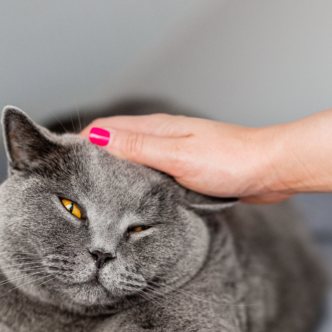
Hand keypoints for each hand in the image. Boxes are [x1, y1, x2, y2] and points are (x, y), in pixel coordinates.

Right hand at [80, 114, 295, 203]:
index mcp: (155, 129)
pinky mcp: (187, 171)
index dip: (79, 145)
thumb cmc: (231, 162)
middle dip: (92, 162)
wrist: (272, 170)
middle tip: (70, 189)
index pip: (104, 130)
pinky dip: (137, 185)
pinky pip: (152, 176)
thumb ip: (138, 148)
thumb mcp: (177, 156)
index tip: (59, 165)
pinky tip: (133, 202)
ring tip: (94, 199)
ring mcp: (174, 154)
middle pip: (115, 146)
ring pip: (133, 162)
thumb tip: (96, 137)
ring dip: (114, 175)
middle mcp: (161, 138)